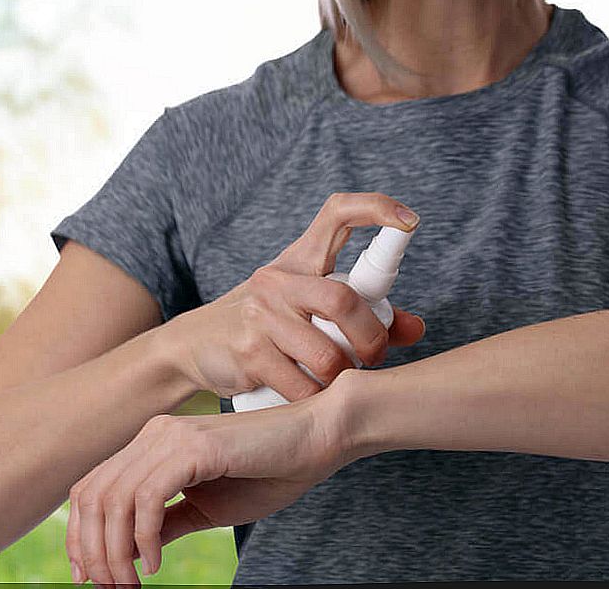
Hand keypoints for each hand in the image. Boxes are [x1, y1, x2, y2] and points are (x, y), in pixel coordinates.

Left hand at [65, 386, 352, 584]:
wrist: (318, 439)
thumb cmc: (271, 471)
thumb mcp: (208, 507)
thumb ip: (168, 522)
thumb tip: (130, 552)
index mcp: (154, 442)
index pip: (92, 489)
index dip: (81, 536)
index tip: (92, 576)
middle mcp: (155, 434)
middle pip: (93, 496)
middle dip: (92, 551)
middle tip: (110, 588)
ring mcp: (172, 436)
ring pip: (114, 500)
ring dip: (115, 552)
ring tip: (131, 583)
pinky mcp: (195, 448)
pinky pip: (147, 499)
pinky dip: (143, 537)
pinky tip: (155, 562)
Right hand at [162, 192, 424, 400]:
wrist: (192, 345)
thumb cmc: (265, 324)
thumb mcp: (307, 308)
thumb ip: (364, 315)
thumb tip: (416, 328)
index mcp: (300, 259)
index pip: (338, 213)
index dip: (376, 208)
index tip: (409, 221)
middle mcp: (279, 279)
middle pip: (343, 300)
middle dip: (371, 338)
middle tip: (374, 357)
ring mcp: (260, 315)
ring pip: (326, 354)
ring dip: (342, 377)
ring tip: (336, 381)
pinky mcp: (248, 352)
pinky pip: (301, 387)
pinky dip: (315, 400)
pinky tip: (310, 397)